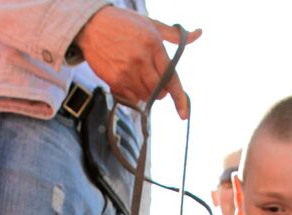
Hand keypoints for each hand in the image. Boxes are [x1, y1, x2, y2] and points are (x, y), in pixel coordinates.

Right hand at [75, 7, 200, 118]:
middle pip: (158, 91)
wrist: (92, 25)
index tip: (184, 114)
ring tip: (136, 75)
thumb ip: (175, 35)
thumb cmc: (125, 24)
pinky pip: (131, 98)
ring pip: (145, 96)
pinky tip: (126, 78)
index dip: (180, 98)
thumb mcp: (151, 24)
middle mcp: (142, 59)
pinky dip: (132, 94)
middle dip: (159, 91)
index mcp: (154, 44)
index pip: (171, 77)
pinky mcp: (115, 80)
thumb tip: (198, 33)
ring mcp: (127, 71)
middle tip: (152, 79)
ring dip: (145, 92)